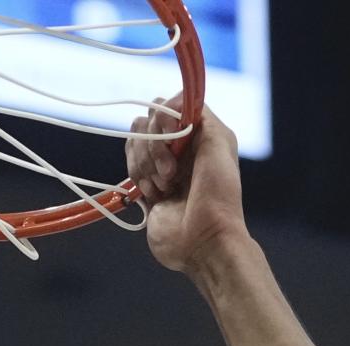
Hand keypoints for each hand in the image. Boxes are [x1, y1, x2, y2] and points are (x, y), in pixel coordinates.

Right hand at [125, 99, 248, 275]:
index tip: (173, 132)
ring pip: (134, 143)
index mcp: (198, 134)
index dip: (165, 116)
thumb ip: (199, 113)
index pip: (167, 105)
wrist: (204, 240)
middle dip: (155, 145)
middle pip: (147, 122)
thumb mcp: (220, 142)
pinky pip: (130, 166)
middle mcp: (179, 147)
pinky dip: (140, 178)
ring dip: (147, 165)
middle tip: (172, 172)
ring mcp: (160, 167)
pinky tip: (156, 195)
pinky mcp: (145, 187)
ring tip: (166, 187)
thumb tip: (173, 100)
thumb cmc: (218, 194)